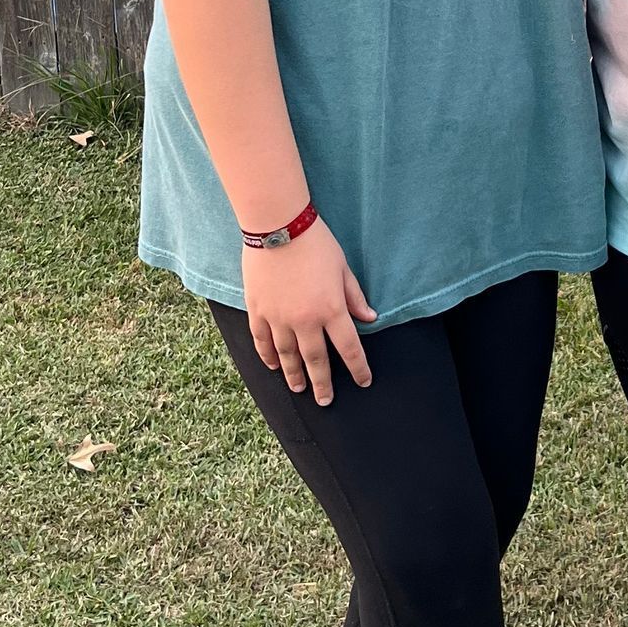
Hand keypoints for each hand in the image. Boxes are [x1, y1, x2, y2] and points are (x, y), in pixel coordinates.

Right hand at [243, 219, 376, 404]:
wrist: (278, 225)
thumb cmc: (316, 242)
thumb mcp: (343, 267)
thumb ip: (354, 296)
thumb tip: (370, 319)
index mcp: (331, 309)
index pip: (349, 348)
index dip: (358, 368)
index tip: (364, 382)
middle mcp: (305, 320)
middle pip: (316, 361)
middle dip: (323, 384)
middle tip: (325, 401)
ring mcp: (278, 318)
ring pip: (287, 356)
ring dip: (294, 375)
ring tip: (299, 389)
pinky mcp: (258, 310)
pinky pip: (263, 341)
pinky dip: (268, 357)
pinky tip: (273, 366)